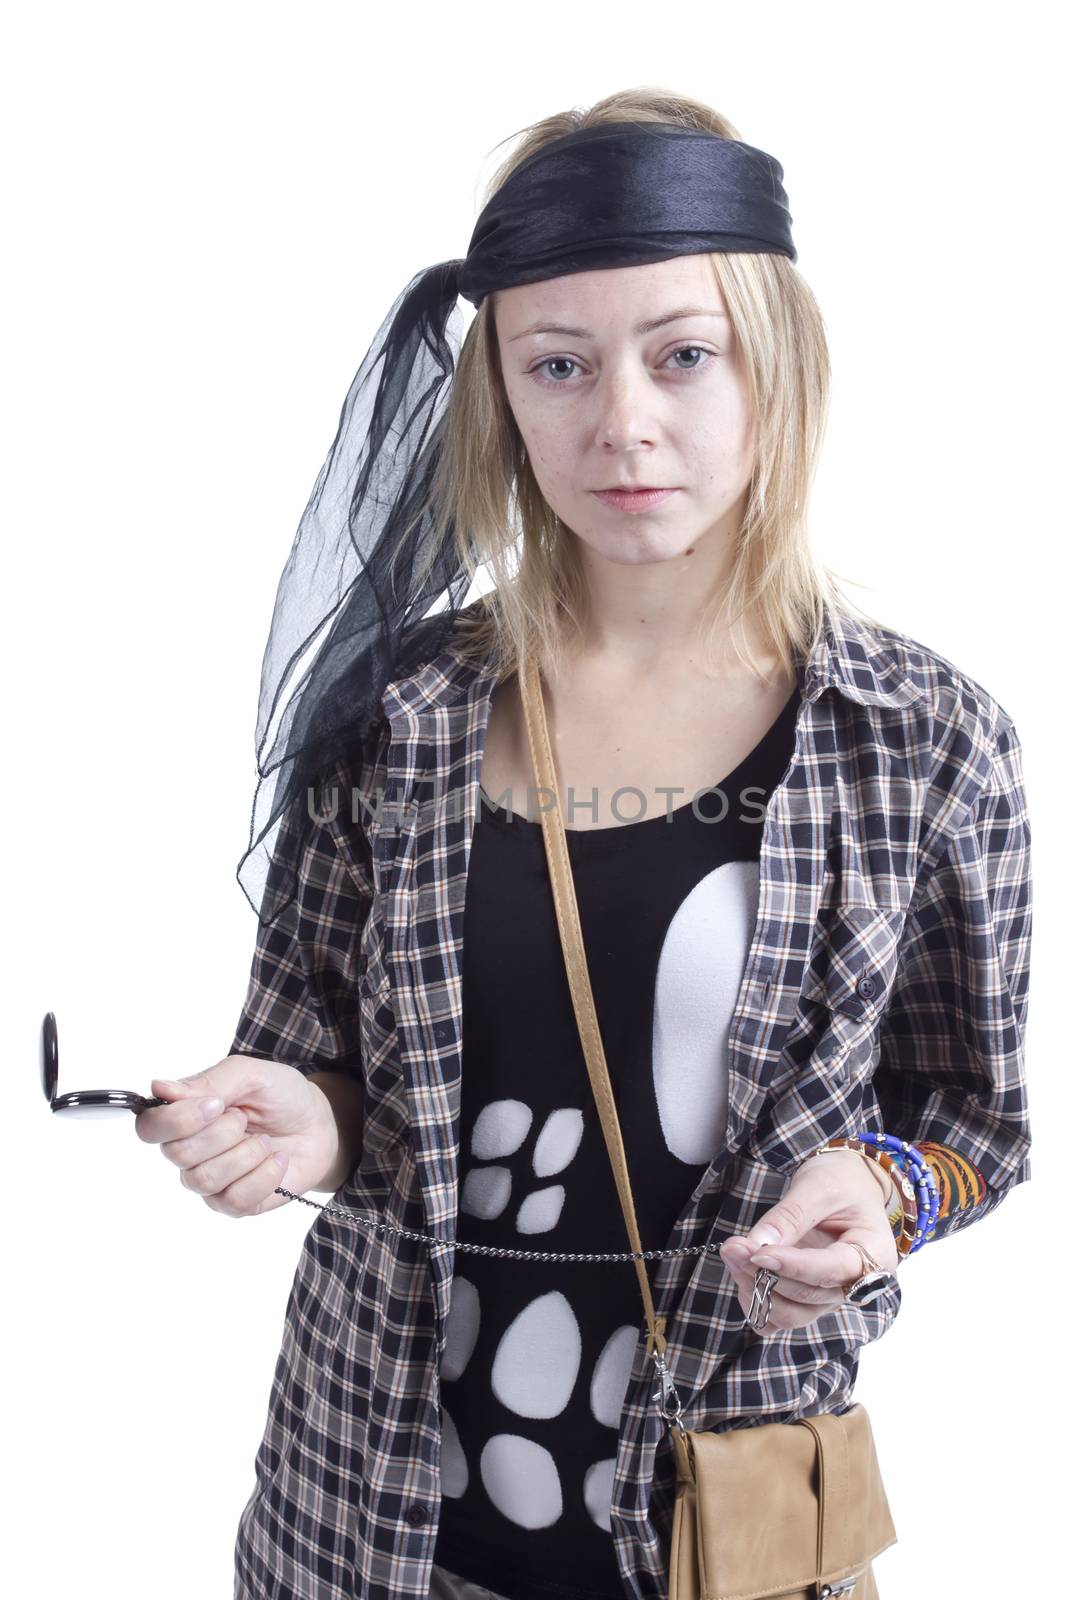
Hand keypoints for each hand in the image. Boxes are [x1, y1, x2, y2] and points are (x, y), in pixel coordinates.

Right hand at [135, 1056, 338, 1217]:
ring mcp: (209, 1180)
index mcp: (185, 1114)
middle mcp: (189, 1150)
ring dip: (246, 1154)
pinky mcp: (233, 1203)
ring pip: (205, 1179)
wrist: (319, 1124)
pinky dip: (264, 1175)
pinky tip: (276, 1160)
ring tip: (266, 1140)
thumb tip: (161, 1089)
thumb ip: (209, 1082)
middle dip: (223, 1133)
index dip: (177, 1120)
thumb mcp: (251, 1075)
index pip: (150, 1127)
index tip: (216, 1106)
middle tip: (246, 1118)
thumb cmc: (281, 1095)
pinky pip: (234, 1199)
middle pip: (178, 1154)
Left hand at [719, 1150, 898, 1332]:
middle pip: (807, 1297)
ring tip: (734, 1254)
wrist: (848, 1184)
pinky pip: (780, 1317)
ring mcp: (830, 1296)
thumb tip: (757, 1245)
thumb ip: (790, 1216)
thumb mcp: (818, 1186)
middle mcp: (854, 1285)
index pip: (830, 1271)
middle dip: (765, 1275)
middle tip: (733, 1246)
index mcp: (873, 1255)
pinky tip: (743, 1272)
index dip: (792, 1266)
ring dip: (757, 1290)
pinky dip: (758, 1303)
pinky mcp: (808, 1299)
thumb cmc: (841, 1181)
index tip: (757, 1253)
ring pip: (791, 1314)